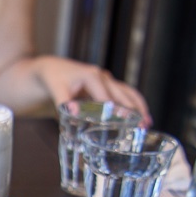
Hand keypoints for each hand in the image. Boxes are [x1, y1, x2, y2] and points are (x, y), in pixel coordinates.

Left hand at [35, 56, 151, 124]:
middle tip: (143, 126)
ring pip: (127, 94)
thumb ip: (63, 102)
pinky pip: (123, 96)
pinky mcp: (105, 88)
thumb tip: (73, 114)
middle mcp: (102, 77)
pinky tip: (140, 117)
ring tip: (147, 123)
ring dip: (138, 107)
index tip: (127, 124)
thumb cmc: (51, 78)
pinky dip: (132, 106)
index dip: (117, 112)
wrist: (48, 70)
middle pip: (123, 95)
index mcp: (91, 76)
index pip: (108, 98)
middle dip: (134, 110)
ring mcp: (105, 82)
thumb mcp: (54, 89)